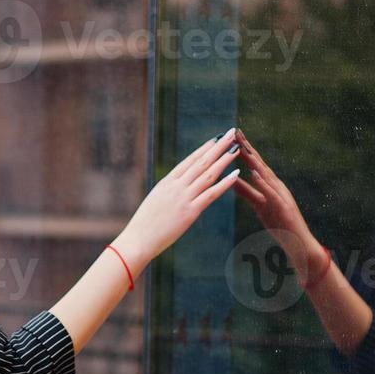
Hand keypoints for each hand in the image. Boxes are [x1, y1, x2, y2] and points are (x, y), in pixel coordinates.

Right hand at [114, 127, 242, 271]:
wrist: (137, 240)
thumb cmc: (144, 225)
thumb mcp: (155, 202)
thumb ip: (168, 194)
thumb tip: (177, 190)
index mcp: (167, 182)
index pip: (189, 160)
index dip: (204, 148)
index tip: (216, 139)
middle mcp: (176, 186)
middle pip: (201, 162)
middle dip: (218, 146)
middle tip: (231, 133)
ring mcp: (183, 198)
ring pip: (208, 174)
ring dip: (224, 159)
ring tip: (237, 148)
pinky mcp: (190, 212)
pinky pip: (211, 194)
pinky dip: (225, 183)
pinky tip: (236, 173)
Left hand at [233, 129, 323, 272]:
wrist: (299, 243)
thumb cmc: (280, 224)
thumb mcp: (259, 205)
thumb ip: (247, 192)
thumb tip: (231, 182)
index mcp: (270, 185)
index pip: (254, 164)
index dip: (243, 149)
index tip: (232, 136)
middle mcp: (276, 186)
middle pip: (260, 164)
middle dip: (248, 147)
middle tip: (236, 132)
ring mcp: (281, 195)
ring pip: (266, 175)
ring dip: (254, 160)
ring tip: (243, 146)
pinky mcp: (284, 207)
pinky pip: (272, 193)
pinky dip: (263, 182)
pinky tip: (255, 173)